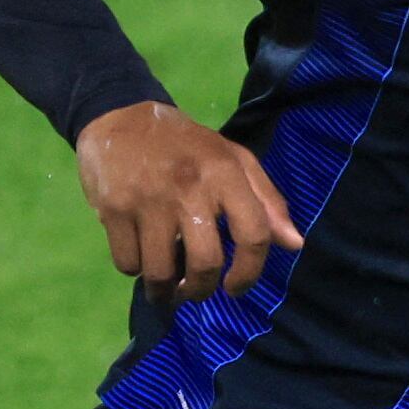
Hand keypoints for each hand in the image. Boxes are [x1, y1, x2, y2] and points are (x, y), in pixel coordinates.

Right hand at [78, 102, 299, 308]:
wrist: (120, 116)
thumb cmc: (186, 146)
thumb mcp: (233, 160)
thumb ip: (267, 202)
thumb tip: (294, 245)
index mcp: (225, 173)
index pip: (253, 234)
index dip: (250, 272)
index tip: (235, 288)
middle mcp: (189, 187)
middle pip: (205, 264)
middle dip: (200, 291)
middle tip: (194, 291)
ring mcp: (148, 199)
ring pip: (161, 272)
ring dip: (164, 290)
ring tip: (165, 286)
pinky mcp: (113, 208)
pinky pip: (127, 263)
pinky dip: (134, 269)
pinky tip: (139, 256)